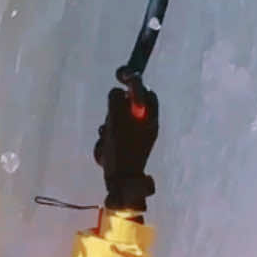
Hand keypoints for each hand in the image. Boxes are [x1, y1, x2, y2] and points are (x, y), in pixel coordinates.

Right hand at [94, 86, 158, 210]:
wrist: (122, 183)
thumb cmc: (121, 149)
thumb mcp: (116, 120)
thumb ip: (116, 100)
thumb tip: (117, 91)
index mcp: (150, 116)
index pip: (143, 89)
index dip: (131, 79)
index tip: (119, 74)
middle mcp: (146, 124)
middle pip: (128, 104)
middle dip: (115, 108)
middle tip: (110, 119)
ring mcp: (137, 137)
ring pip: (118, 119)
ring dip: (109, 125)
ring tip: (107, 139)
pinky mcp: (127, 148)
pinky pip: (114, 134)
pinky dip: (108, 138)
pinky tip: (106, 149)